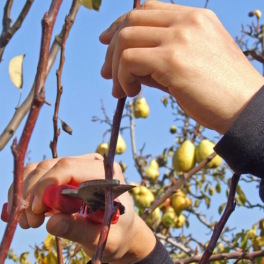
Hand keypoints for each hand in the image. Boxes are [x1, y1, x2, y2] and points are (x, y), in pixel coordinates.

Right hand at [7, 154, 155, 262]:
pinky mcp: (67, 175)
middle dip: (33, 192)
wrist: (122, 230)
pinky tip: (28, 212)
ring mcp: (78, 166)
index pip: (69, 167)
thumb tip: (52, 223)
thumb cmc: (117, 233)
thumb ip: (79, 230)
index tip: (36, 210)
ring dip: (27, 193)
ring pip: (41, 169)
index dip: (47, 185)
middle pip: (51, 166)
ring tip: (29, 221)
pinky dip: (27, 192)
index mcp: (105, 173)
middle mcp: (91, 164)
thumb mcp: (102, 237)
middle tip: (30, 221)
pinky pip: (40, 176)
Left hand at [100, 1, 263, 133]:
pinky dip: (122, 77)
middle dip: (111, 49)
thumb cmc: (218, 91)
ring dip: (115, 67)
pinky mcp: (172, 60)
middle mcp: (187, 21)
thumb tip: (127, 65)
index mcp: (194, 18)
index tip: (107, 42)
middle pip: (130, 22)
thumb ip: (159, 59)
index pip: (146, 10)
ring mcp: (180, 38)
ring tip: (120, 90)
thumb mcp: (189, 66)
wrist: (244, 108)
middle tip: (106, 74)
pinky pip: (129, 59)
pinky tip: (130, 93)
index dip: (121, 24)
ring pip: (125, 39)